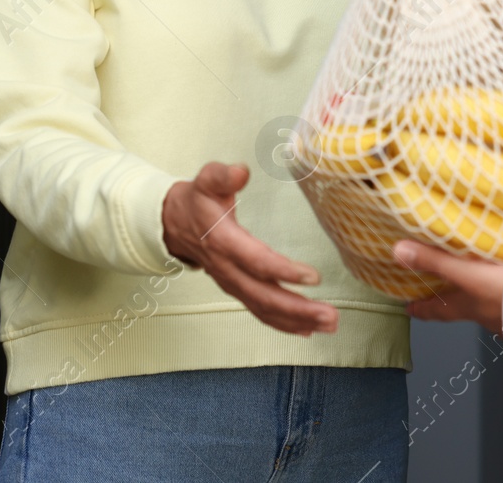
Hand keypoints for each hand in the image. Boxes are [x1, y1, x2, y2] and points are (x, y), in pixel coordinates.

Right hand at [162, 162, 337, 336]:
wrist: (172, 223)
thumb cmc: (197, 199)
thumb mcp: (206, 179)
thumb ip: (223, 176)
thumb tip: (241, 172)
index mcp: (223, 240)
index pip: (256, 261)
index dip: (283, 271)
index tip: (312, 277)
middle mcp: (227, 268)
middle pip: (263, 295)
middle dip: (298, 308)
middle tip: (330, 315)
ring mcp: (231, 282)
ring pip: (263, 308)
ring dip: (297, 320)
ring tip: (329, 324)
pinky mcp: (236, 289)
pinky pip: (259, 311)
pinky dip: (283, 324)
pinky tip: (307, 329)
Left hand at [393, 239, 502, 330]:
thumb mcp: (467, 273)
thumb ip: (435, 261)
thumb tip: (397, 252)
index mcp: (466, 306)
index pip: (436, 310)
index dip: (420, 309)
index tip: (407, 309)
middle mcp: (484, 315)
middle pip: (460, 310)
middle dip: (449, 303)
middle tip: (439, 294)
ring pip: (486, 307)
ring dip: (480, 297)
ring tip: (479, 282)